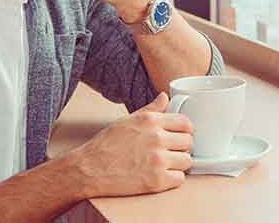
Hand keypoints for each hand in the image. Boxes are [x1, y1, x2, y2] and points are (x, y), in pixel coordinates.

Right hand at [72, 92, 193, 196]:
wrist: (89, 169)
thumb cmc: (106, 145)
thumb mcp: (128, 120)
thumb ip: (151, 109)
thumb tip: (165, 97)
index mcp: (151, 121)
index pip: (186, 123)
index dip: (185, 130)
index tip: (180, 136)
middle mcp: (157, 138)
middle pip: (189, 142)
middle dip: (182, 147)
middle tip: (171, 152)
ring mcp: (158, 160)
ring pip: (187, 161)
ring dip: (179, 164)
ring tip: (165, 165)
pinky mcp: (156, 181)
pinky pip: (180, 179)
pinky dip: (173, 179)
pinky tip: (160, 176)